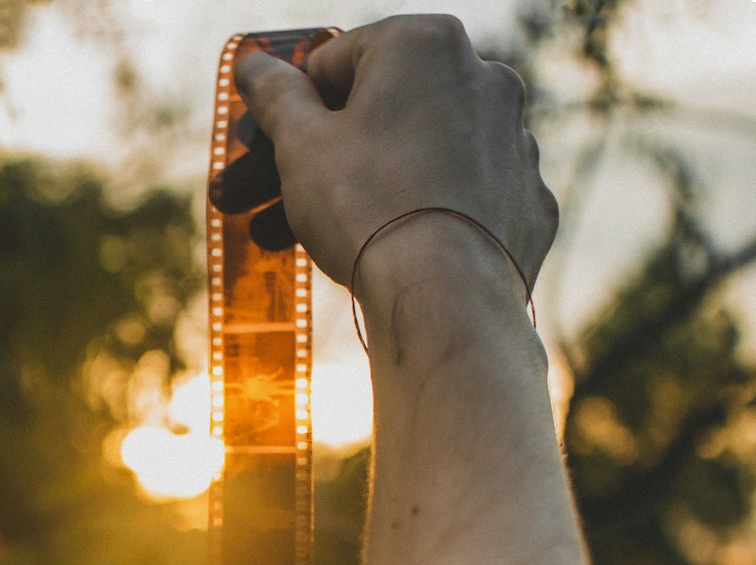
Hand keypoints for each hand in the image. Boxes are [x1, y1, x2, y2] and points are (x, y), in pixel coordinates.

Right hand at [234, 15, 557, 289]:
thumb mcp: (299, 145)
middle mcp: (484, 79)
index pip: (338, 62)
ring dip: (379, 188)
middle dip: (331, 158)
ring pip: (428, 158)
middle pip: (386, 113)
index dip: (298, 110)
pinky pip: (467, 202)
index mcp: (424, 45)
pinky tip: (401, 253)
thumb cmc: (368, 210)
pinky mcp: (529, 203)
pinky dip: (435, 220)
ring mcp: (516, 144)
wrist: (444, 301)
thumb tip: (254, 66)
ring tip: (333, 236)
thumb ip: (274, 95)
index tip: (277, 150)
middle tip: (287, 199)